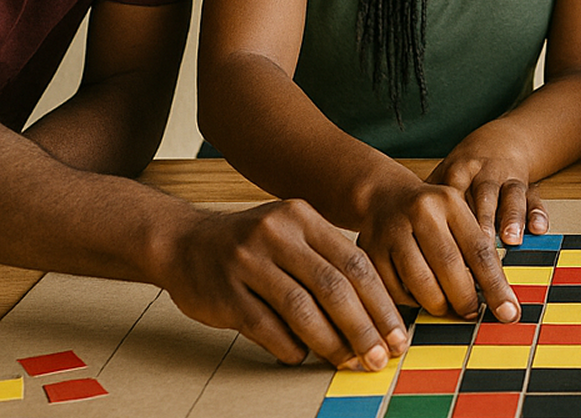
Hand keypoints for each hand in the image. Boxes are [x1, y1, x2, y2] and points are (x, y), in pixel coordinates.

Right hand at [158, 199, 406, 370]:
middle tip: (380, 357)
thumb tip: (377, 313)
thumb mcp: (291, 233)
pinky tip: (301, 356)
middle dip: (363, 327)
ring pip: (301, 309)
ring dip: (331, 342)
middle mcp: (277, 234)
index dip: (381, 303)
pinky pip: (266, 327)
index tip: (398, 334)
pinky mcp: (225, 292)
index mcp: (302, 217)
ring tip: (348, 363)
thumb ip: (329, 261)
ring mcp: (248, 262)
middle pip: (333, 287)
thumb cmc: (250, 246)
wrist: (182, 242)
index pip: (355, 262)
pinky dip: (289, 346)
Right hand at [358, 171, 519, 321]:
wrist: (385, 196)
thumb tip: (502, 298)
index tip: (510, 313)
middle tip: (472, 313)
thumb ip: (476, 249)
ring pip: (419, 282)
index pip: (479, 249)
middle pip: (448, 266)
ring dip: (437, 304)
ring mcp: (392, 230)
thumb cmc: (432, 215)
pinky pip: (394, 289)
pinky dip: (410, 302)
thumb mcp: (457, 217)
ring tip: (446, 308)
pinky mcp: (370, 250)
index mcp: (450, 202)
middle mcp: (421, 211)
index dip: (496, 285)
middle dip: (464, 298)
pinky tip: (418, 298)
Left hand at [430, 142, 546, 245]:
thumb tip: (397, 235)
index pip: (453, 194)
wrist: (501, 142)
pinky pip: (535, 198)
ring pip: (511, 195)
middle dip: (485, 221)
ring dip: (512, 216)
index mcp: (459, 171)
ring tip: (512, 239)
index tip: (445, 242)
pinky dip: (538, 213)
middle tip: (482, 245)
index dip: (450, 216)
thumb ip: (427, 202)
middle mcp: (485, 174)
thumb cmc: (464, 169)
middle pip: (484, 196)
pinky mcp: (529, 186)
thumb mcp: (443, 176)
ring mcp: (508, 178)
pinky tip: (539, 230)